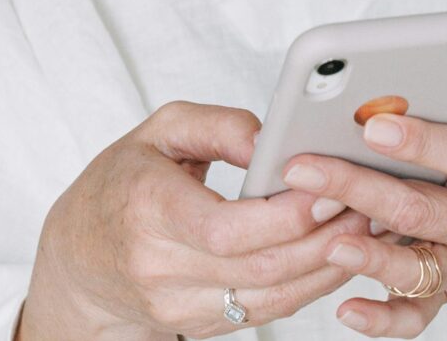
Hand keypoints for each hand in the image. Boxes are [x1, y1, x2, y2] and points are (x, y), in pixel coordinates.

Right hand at [18, 100, 374, 339]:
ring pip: (272, 297)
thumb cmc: (122, 184)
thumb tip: (275, 139)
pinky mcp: (199, 326)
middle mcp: (160, 266)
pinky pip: (266, 311)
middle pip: (261, 267)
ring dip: (328, 266)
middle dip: (325, 239)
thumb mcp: (159, 131)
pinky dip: (308, 286)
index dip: (287, 215)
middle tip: (368, 205)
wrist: (78, 260)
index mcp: (147, 209)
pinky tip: (335, 255)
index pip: (227, 228)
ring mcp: (178, 305)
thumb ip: (220, 125)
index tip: (330, 187)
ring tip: (365, 229)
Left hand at [280, 91, 446, 337]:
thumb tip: (414, 82)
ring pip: (420, 269)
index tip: (373, 125)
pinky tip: (346, 310)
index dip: (422, 142)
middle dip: (359, 187)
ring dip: (372, 257)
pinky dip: (381, 319)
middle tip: (305, 169)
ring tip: (329, 244)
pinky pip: (416, 316)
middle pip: (422, 209)